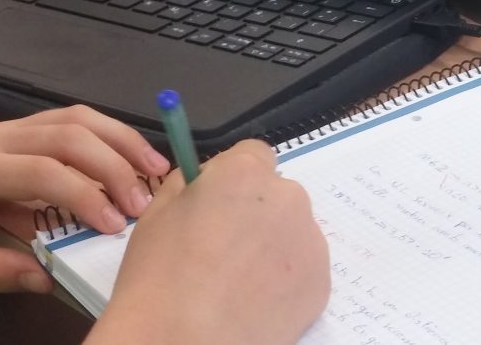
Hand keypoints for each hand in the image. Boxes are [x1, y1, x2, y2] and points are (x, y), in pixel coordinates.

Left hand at [0, 106, 170, 292]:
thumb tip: (47, 279)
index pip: (43, 171)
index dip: (85, 195)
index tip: (114, 226)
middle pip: (70, 135)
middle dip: (114, 167)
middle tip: (143, 203)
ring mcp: (12, 127)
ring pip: (78, 118)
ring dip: (122, 141)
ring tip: (155, 169)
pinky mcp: (24, 127)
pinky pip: (74, 119)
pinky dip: (110, 135)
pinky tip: (132, 155)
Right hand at [87, 139, 329, 344]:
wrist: (183, 340)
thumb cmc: (160, 276)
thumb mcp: (158, 211)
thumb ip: (191, 183)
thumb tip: (209, 180)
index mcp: (244, 172)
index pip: (254, 155)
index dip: (235, 180)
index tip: (220, 204)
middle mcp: (287, 197)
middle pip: (277, 194)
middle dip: (257, 213)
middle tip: (225, 250)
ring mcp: (310, 239)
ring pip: (293, 232)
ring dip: (273, 247)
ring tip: (238, 283)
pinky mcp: (322, 280)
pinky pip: (304, 269)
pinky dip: (285, 281)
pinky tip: (254, 302)